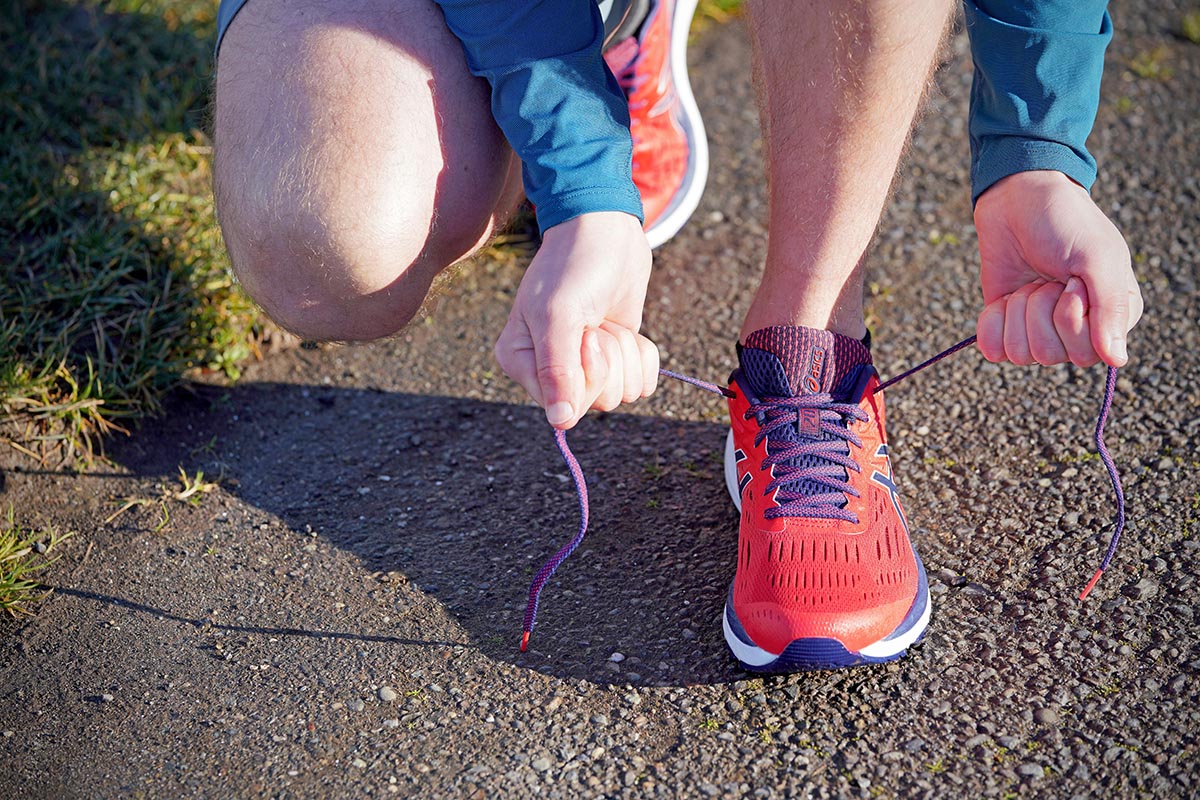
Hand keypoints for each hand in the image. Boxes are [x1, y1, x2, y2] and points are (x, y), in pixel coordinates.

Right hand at [494, 212, 658, 428]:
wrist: (605, 230)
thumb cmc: (573, 267)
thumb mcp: (559, 316)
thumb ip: (558, 370)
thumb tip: (561, 421)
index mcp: (520, 362)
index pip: (563, 406)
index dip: (585, 374)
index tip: (584, 336)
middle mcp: (550, 370)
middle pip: (597, 403)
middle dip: (609, 360)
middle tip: (595, 324)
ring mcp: (586, 366)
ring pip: (622, 394)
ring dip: (625, 352)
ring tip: (605, 320)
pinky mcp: (617, 358)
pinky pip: (643, 383)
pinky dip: (643, 353)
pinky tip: (623, 326)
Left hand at [974, 170, 1142, 366]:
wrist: (1017, 199)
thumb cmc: (1065, 223)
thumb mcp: (1096, 258)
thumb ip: (1109, 308)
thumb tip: (1116, 360)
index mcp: (1113, 316)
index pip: (1087, 353)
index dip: (1071, 317)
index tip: (1072, 281)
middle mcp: (1079, 329)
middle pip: (1050, 355)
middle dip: (1040, 310)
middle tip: (1047, 279)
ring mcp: (1041, 329)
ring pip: (1021, 354)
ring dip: (1017, 311)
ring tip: (1030, 282)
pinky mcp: (1007, 325)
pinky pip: (993, 350)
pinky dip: (992, 322)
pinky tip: (1003, 297)